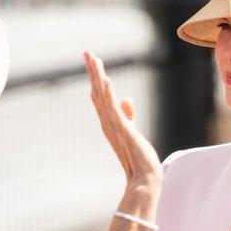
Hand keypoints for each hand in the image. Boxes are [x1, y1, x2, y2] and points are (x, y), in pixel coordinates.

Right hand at [85, 50, 162, 188]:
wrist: (143, 179)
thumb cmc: (139, 157)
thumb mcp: (133, 130)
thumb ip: (128, 115)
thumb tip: (127, 98)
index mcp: (110, 121)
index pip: (100, 95)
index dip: (96, 77)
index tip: (93, 59)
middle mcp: (108, 122)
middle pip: (97, 92)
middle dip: (93, 71)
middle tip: (87, 51)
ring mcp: (114, 126)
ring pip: (103, 97)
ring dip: (98, 77)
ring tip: (94, 58)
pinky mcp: (123, 130)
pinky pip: (114, 109)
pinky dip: (109, 95)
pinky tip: (106, 80)